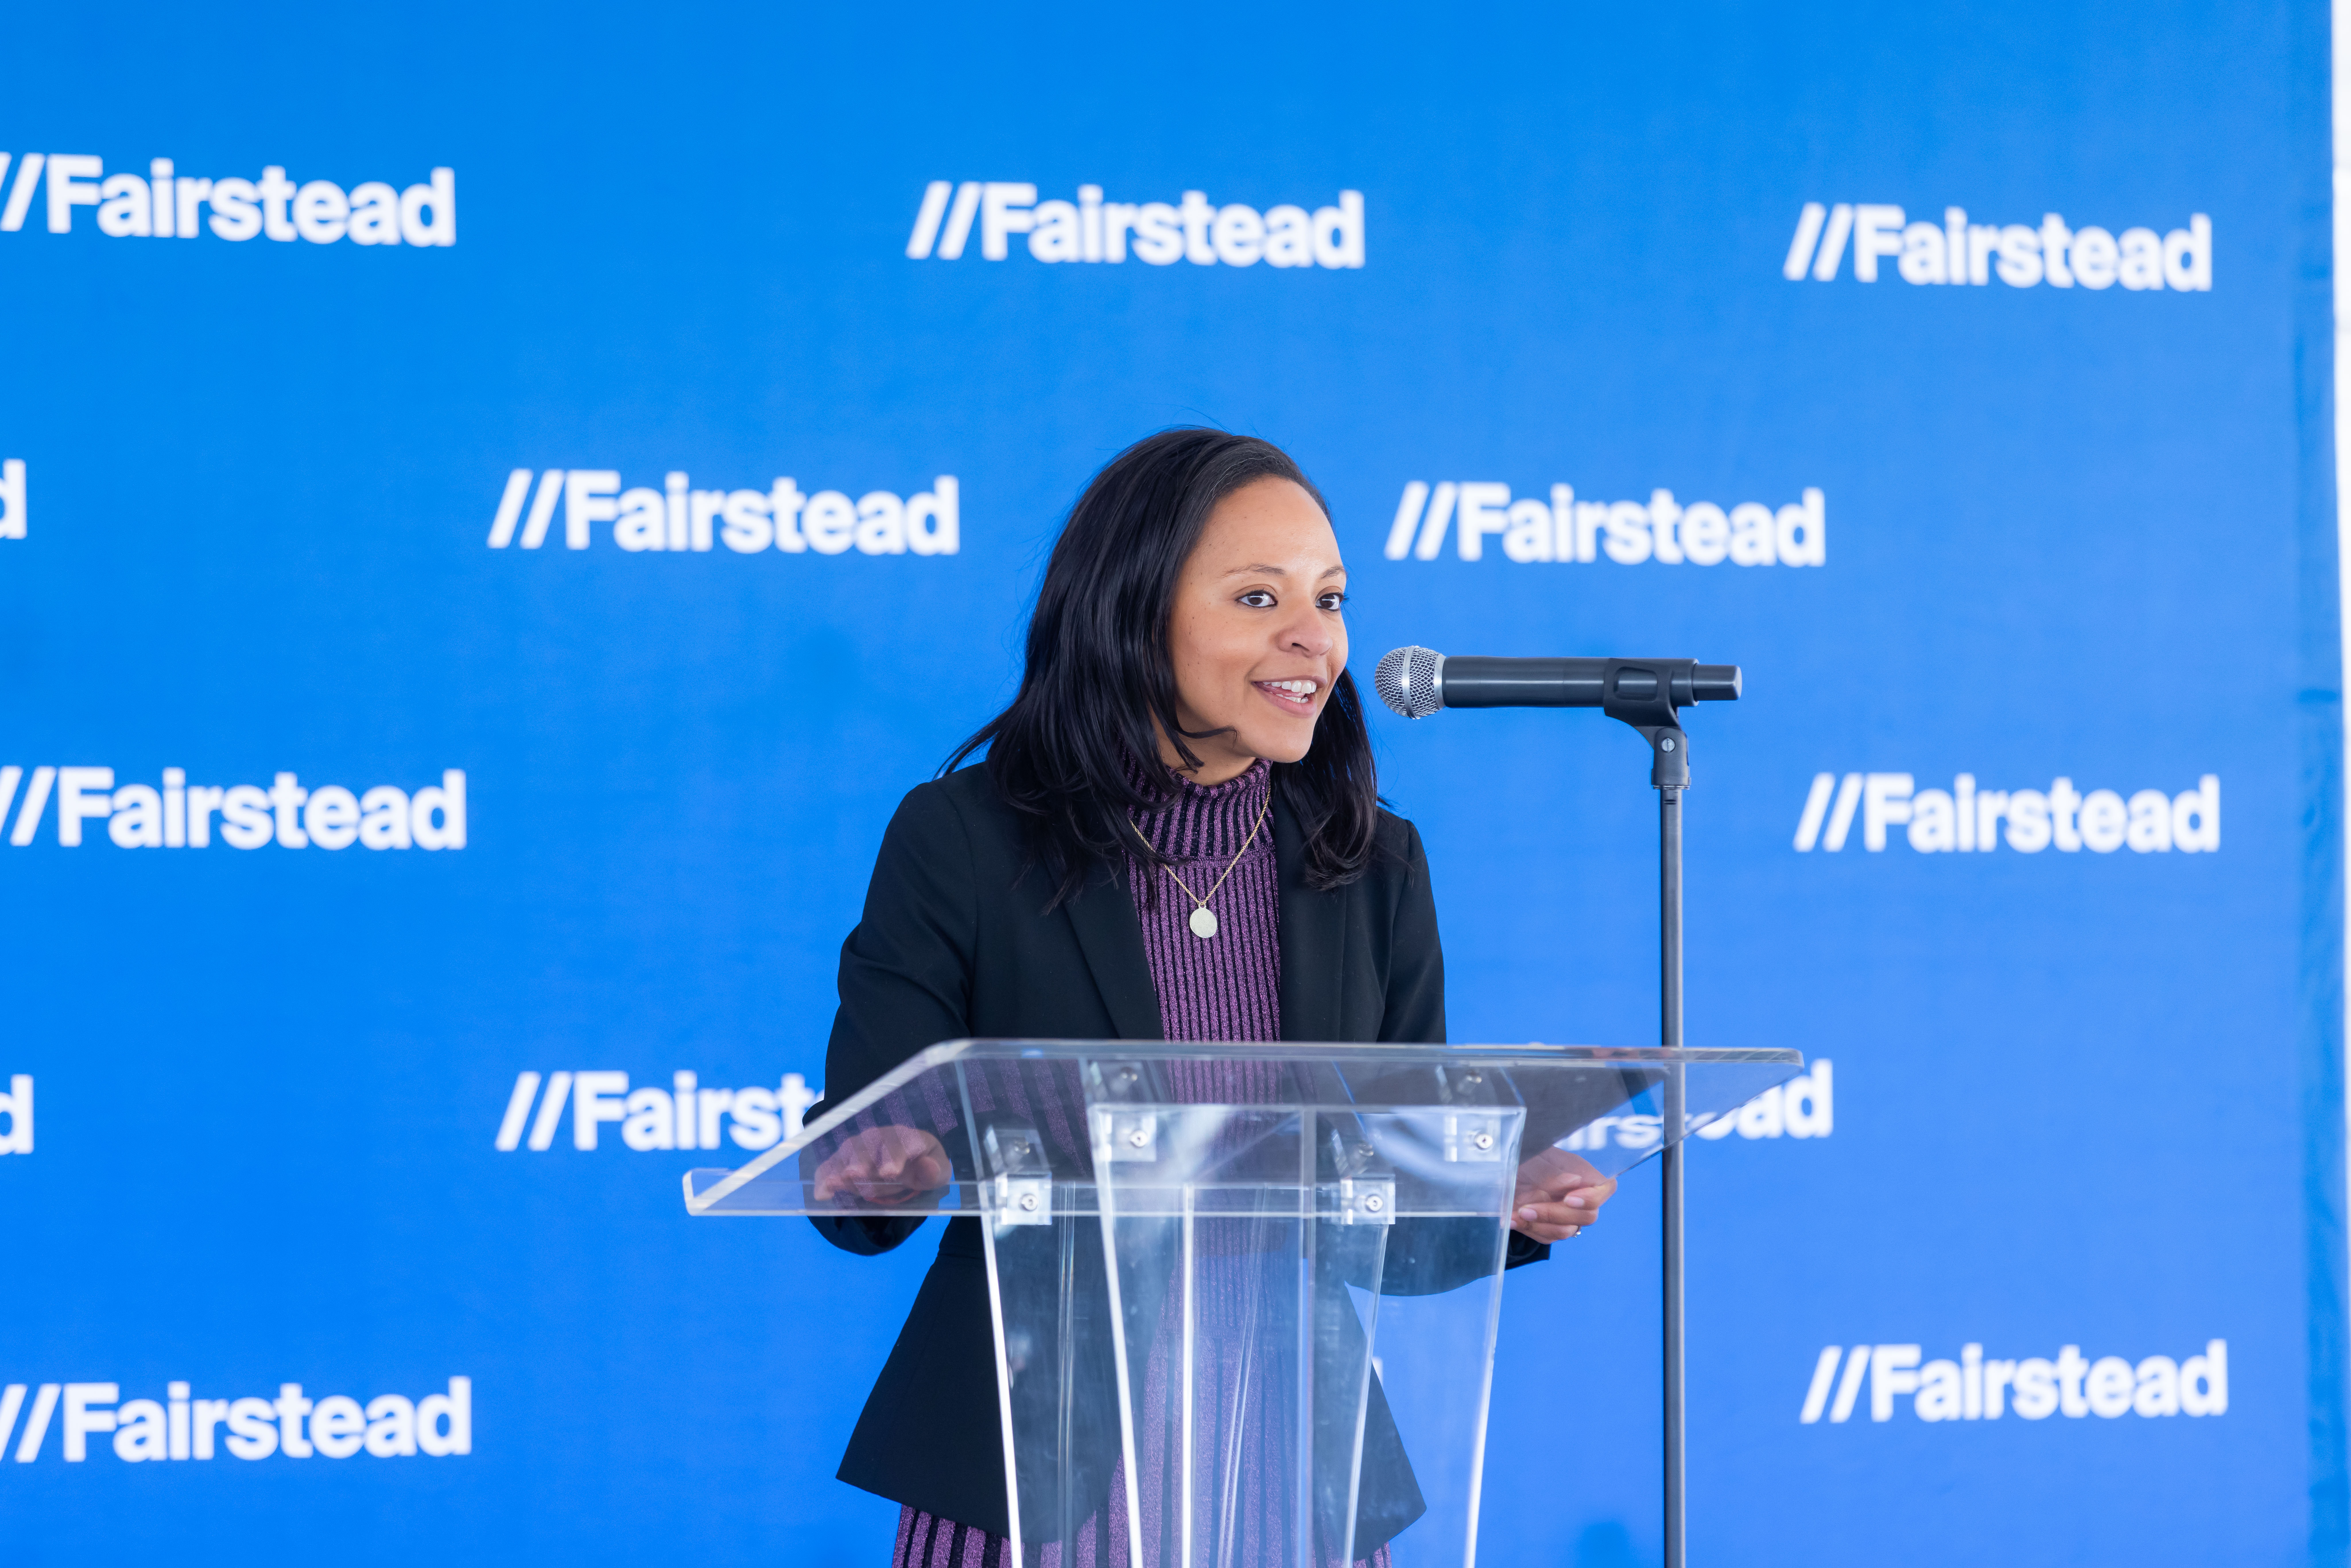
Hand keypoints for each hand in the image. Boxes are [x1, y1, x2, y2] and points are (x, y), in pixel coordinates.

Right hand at [810, 1125, 952, 1205]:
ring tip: (835, 1182)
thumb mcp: (937, 1173)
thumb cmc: (924, 1167)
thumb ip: (934, 1172)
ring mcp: (862, 1146)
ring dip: (841, 1165)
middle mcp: (883, 1136)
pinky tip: (821, 1193)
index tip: (890, 1173)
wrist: (908, 1165)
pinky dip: (825, 1176)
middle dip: (862, 1158)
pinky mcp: (846, 1159)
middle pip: (870, 1142)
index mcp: (910, 1138)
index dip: (895, 1155)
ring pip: (850, 1150)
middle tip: (856, 1174)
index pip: (903, 1141)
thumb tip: (928, 1166)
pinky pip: (832, 1164)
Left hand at [1512, 1147, 1615, 1242]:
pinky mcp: (1551, 1228)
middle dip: (1555, 1214)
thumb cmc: (1527, 1159)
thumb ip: (1556, 1171)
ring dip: (1538, 1224)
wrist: (1507, 1171)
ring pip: (1565, 1231)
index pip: (1606, 1189)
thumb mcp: (1538, 1157)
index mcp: (1585, 1174)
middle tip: (1526, 1208)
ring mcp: (1568, 1216)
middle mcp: (1581, 1198)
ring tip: (1516, 1213)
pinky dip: (1528, 1228)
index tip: (1568, 1199)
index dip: (1591, 1198)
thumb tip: (1574, 1181)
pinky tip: (1512, 1219)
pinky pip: (1547, 1237)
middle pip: (1587, 1216)